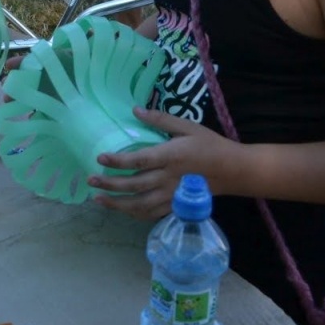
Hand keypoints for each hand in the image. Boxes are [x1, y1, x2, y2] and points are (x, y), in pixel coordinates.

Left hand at [88, 109, 234, 220]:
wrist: (234, 170)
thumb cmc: (210, 145)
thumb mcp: (188, 126)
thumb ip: (160, 119)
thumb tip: (135, 110)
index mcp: (171, 156)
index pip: (139, 161)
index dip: (118, 161)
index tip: (100, 158)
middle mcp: (169, 179)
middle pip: (134, 185)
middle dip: (110, 184)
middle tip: (91, 180)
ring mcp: (172, 195)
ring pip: (140, 204)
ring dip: (117, 204)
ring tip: (98, 199)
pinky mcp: (176, 206)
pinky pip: (151, 213)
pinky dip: (134, 213)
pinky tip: (121, 209)